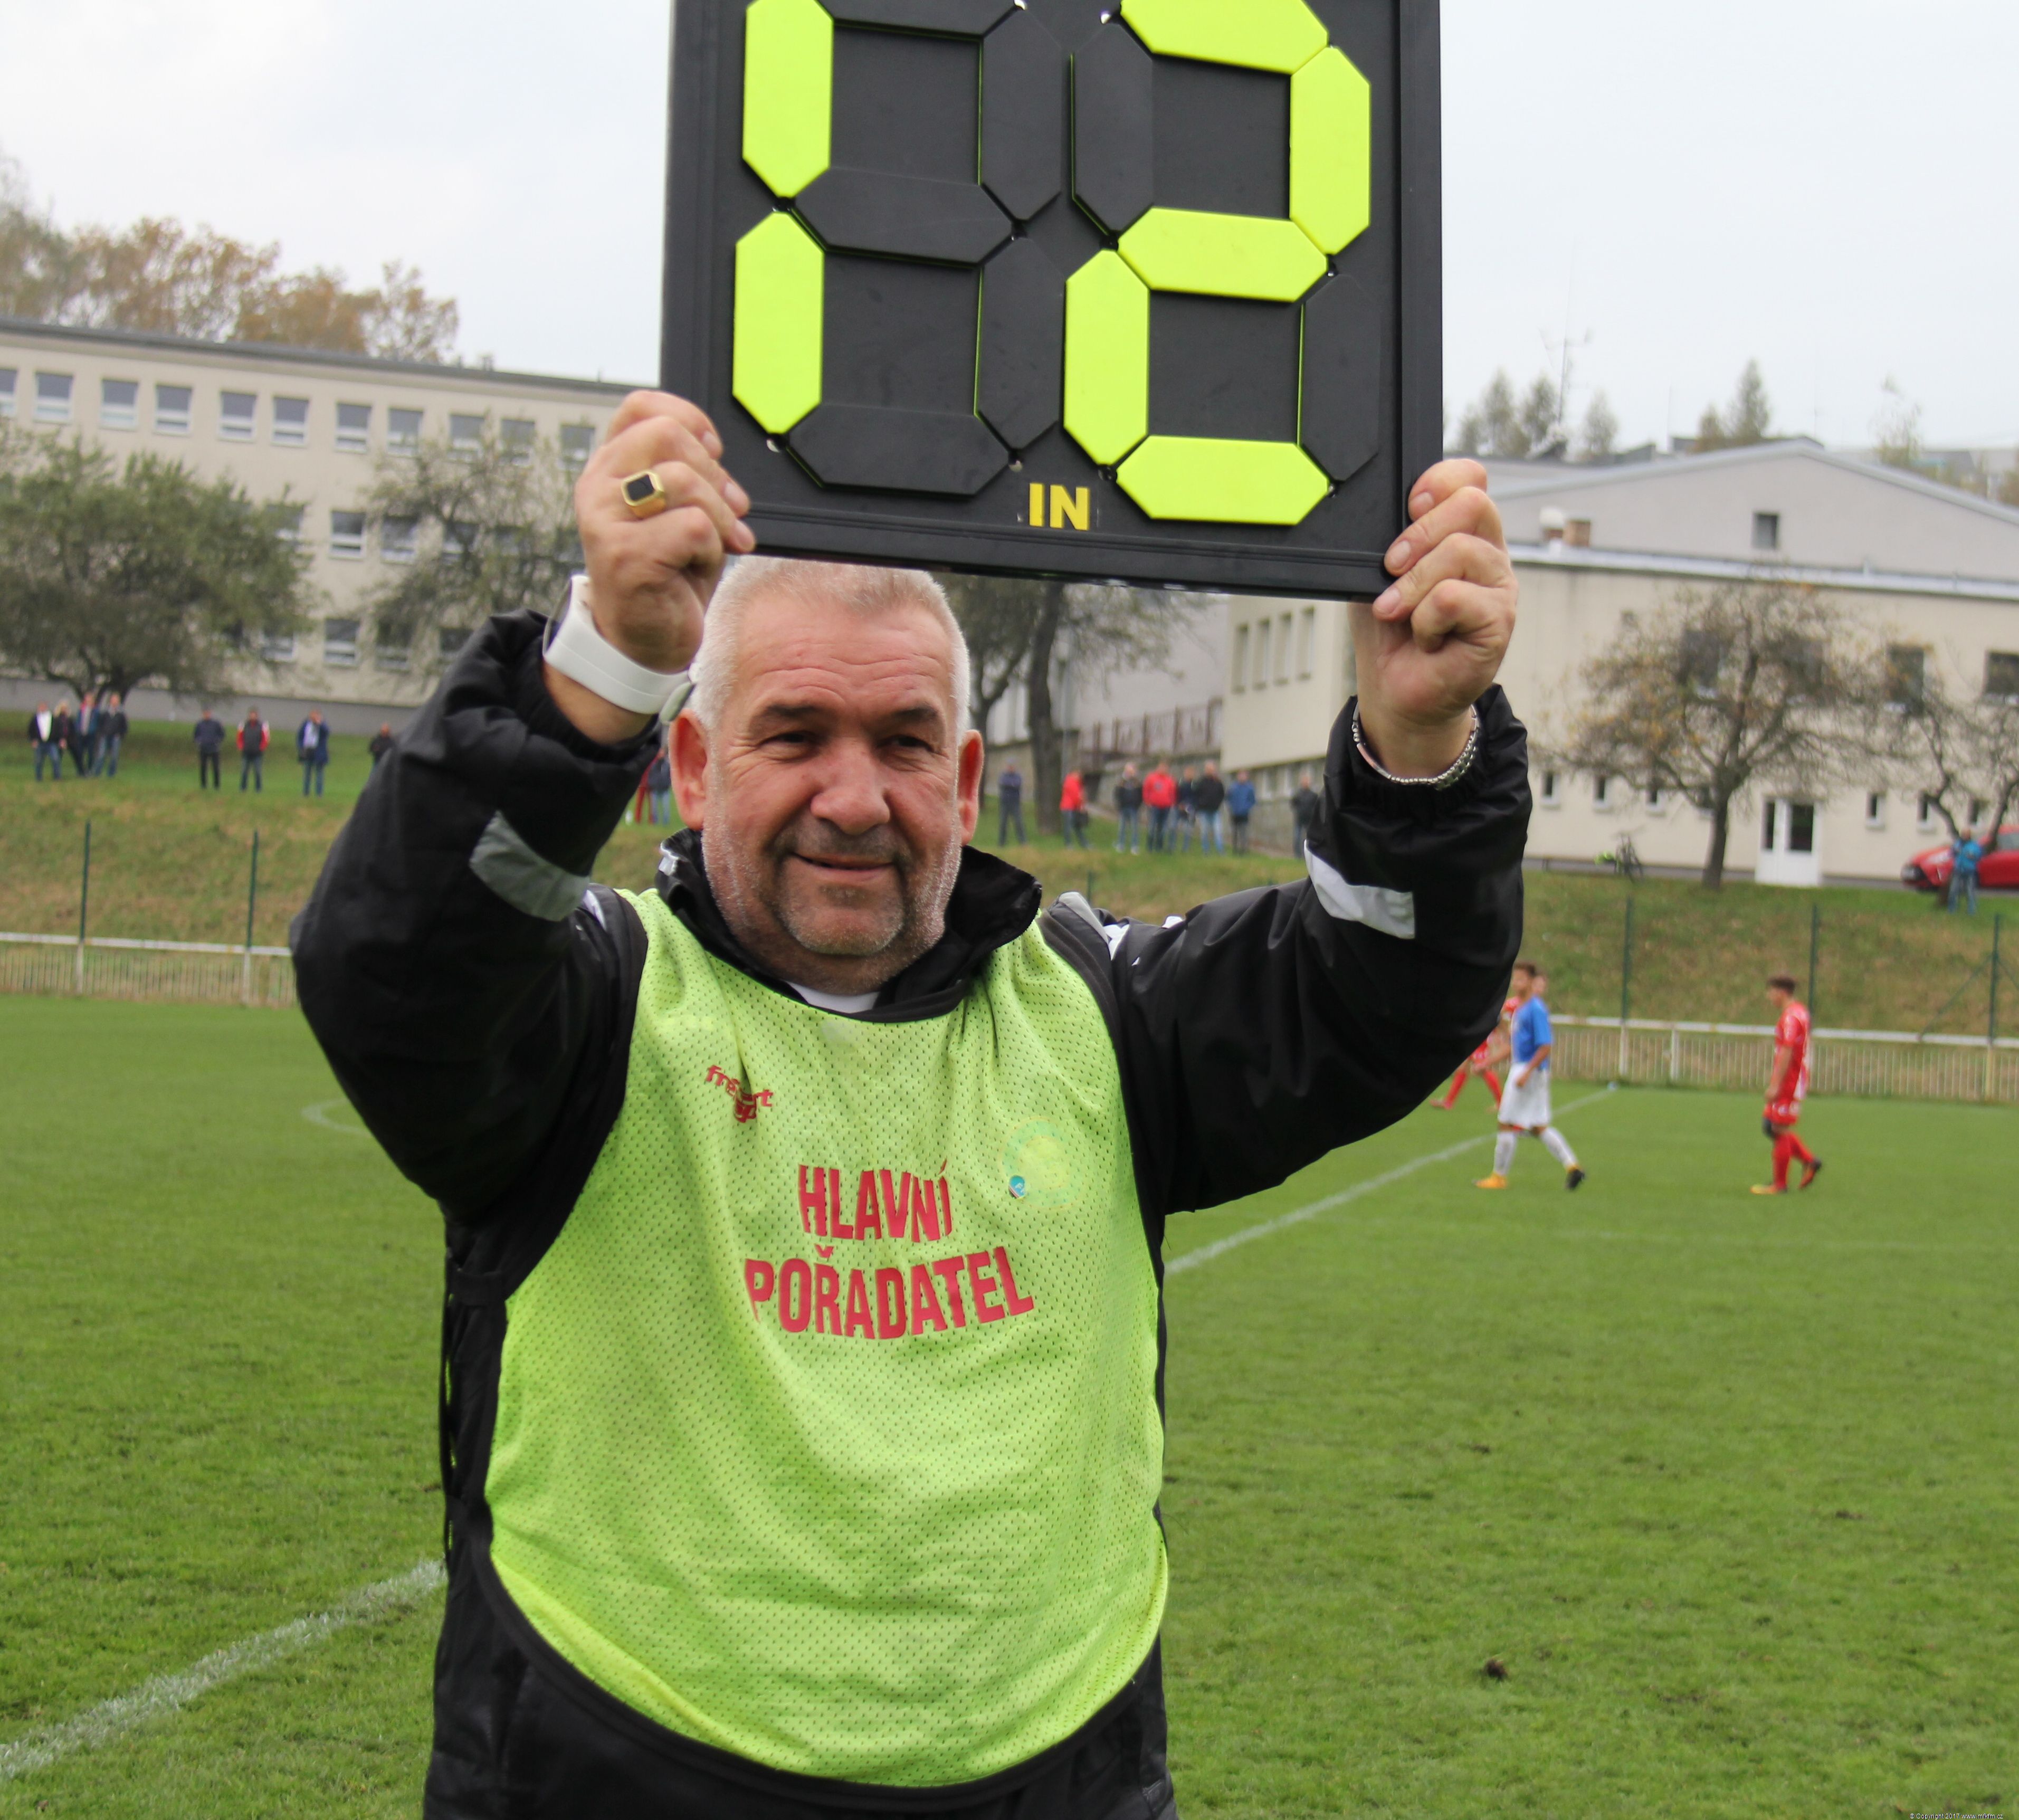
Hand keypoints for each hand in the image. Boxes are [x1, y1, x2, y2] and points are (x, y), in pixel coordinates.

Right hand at [549, 391, 755, 741]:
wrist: (643, 643)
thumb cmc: (664, 578)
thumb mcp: (675, 514)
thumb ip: (684, 473)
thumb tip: (713, 446)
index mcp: (610, 469)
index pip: (642, 407)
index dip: (689, 418)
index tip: (713, 451)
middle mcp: (598, 487)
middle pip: (669, 436)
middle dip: (715, 474)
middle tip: (730, 512)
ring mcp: (605, 520)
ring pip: (684, 480)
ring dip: (718, 517)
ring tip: (714, 548)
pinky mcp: (624, 555)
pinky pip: (694, 527)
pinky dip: (712, 550)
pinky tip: (698, 569)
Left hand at [1352, 459, 1517, 776]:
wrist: (1395, 689)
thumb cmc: (1391, 631)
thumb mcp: (1379, 573)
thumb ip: (1391, 537)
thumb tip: (1390, 516)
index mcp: (1463, 533)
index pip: (1471, 479)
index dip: (1440, 481)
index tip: (1409, 505)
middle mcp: (1489, 554)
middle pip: (1473, 503)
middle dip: (1420, 533)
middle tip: (1390, 567)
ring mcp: (1499, 587)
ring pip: (1460, 551)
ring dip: (1413, 585)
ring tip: (1398, 613)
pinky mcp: (1500, 622)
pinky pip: (1454, 597)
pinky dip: (1425, 619)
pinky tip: (1426, 638)